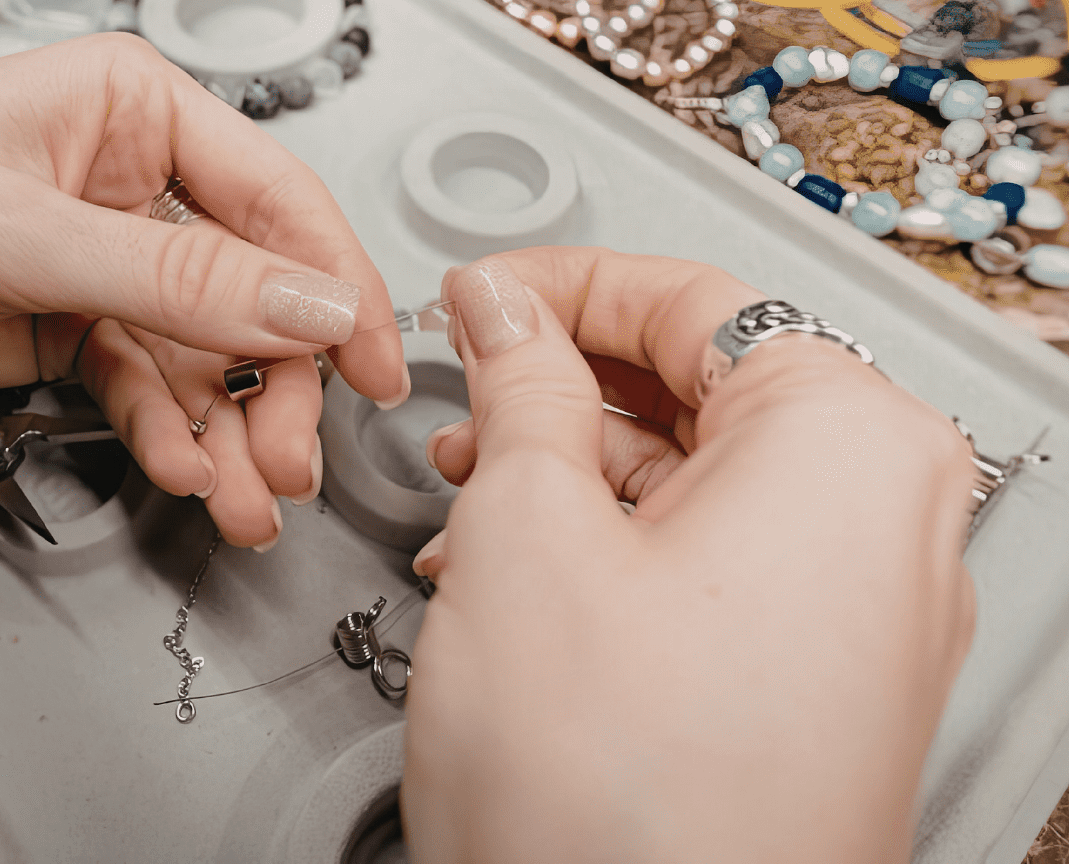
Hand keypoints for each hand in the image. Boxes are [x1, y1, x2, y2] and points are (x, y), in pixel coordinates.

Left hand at [0, 34, 405, 546]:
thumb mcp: (18, 229)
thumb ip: (175, 277)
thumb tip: (310, 303)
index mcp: (130, 110)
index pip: (277, 199)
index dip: (335, 286)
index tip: (375, 366)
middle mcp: (127, 185)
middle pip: (255, 293)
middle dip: (280, 385)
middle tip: (291, 460)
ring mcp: (100, 266)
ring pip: (207, 358)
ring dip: (231, 433)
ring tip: (244, 496)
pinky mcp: (66, 333)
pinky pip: (148, 391)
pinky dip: (168, 439)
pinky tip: (178, 472)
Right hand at [401, 248, 976, 862]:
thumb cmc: (618, 797)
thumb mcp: (529, 528)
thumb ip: (520, 384)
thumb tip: (504, 307)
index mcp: (849, 444)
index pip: (694, 296)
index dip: (560, 282)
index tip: (478, 294)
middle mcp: (889, 523)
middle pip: (705, 390)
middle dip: (563, 391)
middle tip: (463, 401)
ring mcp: (865, 614)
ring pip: (703, 484)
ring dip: (576, 479)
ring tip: (472, 506)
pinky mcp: (824, 686)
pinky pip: (721, 567)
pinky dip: (618, 553)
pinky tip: (525, 583)